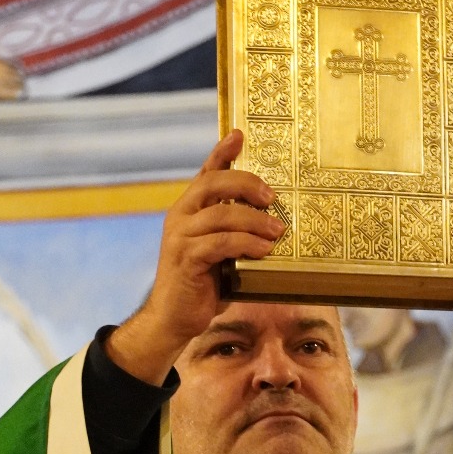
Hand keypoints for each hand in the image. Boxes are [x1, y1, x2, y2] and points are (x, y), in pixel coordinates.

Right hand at [106, 130, 283, 384]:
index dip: (222, 152)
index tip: (240, 134)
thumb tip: (275, 223)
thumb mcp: (221, 253)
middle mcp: (180, 216)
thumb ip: (234, 232)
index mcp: (188, 209)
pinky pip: (220, 243)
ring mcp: (180, 237)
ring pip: (221, 214)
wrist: (174, 319)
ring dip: (254, 220)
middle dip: (247, 184)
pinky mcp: (186, 259)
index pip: (205, 172)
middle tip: (272, 198)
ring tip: (277, 231)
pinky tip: (263, 251)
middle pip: (213, 183)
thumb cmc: (203, 285)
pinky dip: (245, 244)